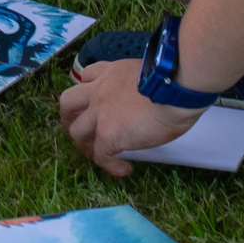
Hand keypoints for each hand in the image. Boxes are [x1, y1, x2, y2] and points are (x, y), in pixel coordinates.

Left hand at [58, 59, 205, 177]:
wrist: (175, 88)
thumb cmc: (175, 80)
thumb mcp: (150, 74)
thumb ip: (140, 85)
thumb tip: (150, 101)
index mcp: (111, 72)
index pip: (87, 76)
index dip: (87, 92)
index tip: (95, 104)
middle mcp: (99, 90)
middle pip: (68, 103)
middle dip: (70, 119)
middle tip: (82, 132)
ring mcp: (100, 113)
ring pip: (77, 132)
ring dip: (85, 146)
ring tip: (100, 156)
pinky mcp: (108, 134)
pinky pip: (100, 155)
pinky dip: (109, 166)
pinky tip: (124, 170)